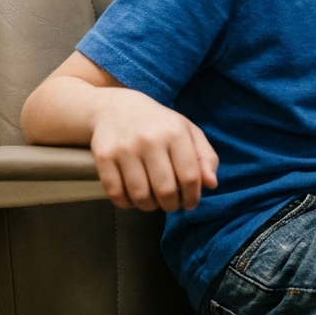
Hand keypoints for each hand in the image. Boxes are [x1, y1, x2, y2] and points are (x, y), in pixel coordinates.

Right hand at [90, 89, 218, 212]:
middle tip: (171, 204)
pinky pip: (116, 194)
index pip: (190, 177)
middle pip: (165, 190)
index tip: (190, 203)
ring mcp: (125, 149)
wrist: (116, 108)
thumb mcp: (188, 132)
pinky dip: (127, 203)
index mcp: (175, 133)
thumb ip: (205, 157)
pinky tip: (133, 197)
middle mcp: (150, 140)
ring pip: (140, 196)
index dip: (192, 197)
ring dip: (150, 206)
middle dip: (171, 205)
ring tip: (153, 200)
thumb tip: (212, 184)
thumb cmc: (159, 124)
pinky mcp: (104, 157)